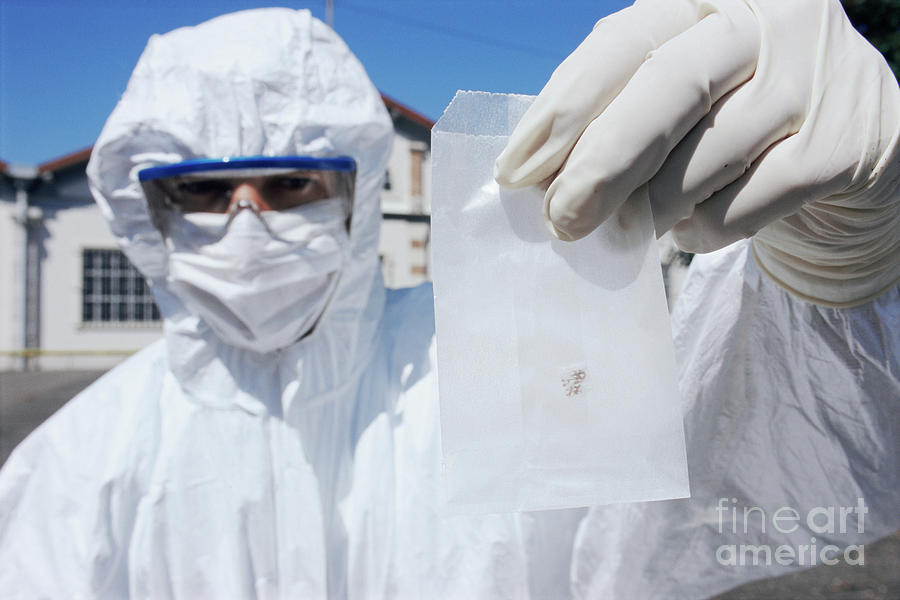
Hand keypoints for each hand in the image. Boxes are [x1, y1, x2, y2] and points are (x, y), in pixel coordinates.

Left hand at [495, 0, 898, 304]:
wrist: (850, 150)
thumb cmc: (736, 121)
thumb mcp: (679, 94)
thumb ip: (618, 112)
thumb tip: (539, 175)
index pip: (621, 43)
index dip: (563, 110)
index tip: (516, 171)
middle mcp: (770, 20)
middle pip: (667, 89)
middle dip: (601, 165)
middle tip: (562, 221)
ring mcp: (814, 79)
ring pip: (704, 158)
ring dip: (653, 208)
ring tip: (638, 221)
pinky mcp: (842, 146)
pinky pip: (744, 206)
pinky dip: (702, 230)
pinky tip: (693, 227)